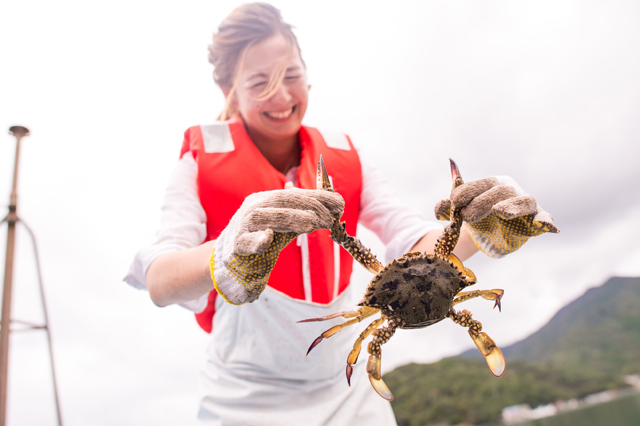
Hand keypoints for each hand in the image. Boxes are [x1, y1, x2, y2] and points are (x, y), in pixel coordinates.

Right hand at [212, 188, 344, 303]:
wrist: (228, 262)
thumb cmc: (259, 240)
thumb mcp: (283, 225)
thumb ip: (303, 216)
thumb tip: (333, 208)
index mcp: (264, 200)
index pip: (294, 194)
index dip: (318, 197)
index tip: (339, 204)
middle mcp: (253, 208)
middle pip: (281, 201)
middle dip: (309, 207)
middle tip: (329, 219)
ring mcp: (242, 227)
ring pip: (264, 217)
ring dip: (291, 219)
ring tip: (313, 223)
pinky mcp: (234, 248)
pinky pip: (245, 242)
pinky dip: (257, 240)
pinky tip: (268, 238)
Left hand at [434, 176, 557, 257]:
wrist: (491, 235)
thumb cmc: (477, 217)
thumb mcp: (460, 211)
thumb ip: (448, 208)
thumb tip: (439, 208)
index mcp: (492, 183)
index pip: (481, 183)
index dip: (467, 191)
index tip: (453, 203)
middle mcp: (511, 189)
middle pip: (500, 191)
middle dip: (481, 203)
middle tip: (466, 217)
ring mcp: (525, 204)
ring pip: (524, 200)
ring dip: (512, 206)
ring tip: (498, 212)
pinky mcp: (536, 219)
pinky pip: (544, 217)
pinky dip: (545, 221)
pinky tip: (543, 225)